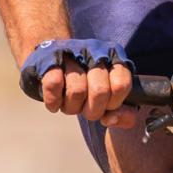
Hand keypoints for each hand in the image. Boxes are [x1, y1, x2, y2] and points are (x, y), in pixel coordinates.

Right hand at [19, 39, 137, 128]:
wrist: (53, 63)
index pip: (121, 85)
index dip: (114, 103)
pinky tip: (55, 104)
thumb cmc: (88, 84)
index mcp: (115, 58)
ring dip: (72, 107)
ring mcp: (71, 54)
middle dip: (93, 110)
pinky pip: (53, 84)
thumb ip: (124, 113)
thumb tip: (111, 119)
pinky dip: (54, 101)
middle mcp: (95, 52)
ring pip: (77, 91)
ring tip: (70, 104)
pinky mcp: (49, 60)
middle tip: (86, 109)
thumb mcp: (111, 97)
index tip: (106, 106)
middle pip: (100, 91)